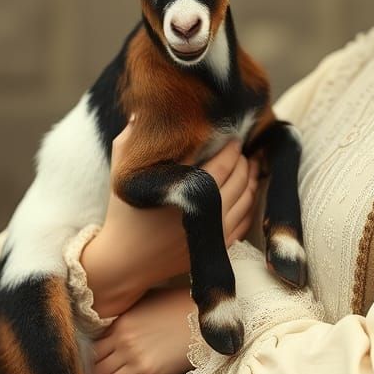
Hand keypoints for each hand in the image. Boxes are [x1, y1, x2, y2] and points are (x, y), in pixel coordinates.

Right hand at [81, 122, 258, 315]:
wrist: (123, 262)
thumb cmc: (122, 211)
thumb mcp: (122, 170)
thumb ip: (131, 137)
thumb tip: (143, 111)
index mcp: (182, 190)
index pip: (221, 161)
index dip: (232, 146)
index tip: (233, 135)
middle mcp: (202, 212)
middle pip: (238, 178)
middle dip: (244, 160)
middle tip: (242, 149)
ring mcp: (211, 234)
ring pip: (246, 199)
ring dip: (251, 179)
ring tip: (249, 164)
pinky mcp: (215, 249)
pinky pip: (244, 222)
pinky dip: (249, 204)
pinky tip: (247, 191)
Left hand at [93, 285, 195, 373]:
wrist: (203, 318)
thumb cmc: (178, 306)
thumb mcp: (147, 303)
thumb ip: (128, 316)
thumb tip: (117, 326)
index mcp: (119, 324)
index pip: (91, 348)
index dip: (91, 362)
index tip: (97, 369)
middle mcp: (122, 342)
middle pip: (93, 369)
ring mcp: (134, 359)